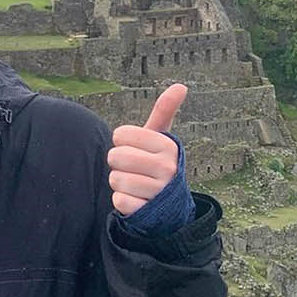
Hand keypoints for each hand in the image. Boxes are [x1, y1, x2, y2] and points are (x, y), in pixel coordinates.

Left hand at [107, 84, 186, 214]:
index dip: (122, 142)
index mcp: (167, 146)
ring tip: (136, 184)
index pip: (121, 134)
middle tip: (133, 168)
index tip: (136, 149)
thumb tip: (181, 85)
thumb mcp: (161, 138)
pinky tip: (136, 200)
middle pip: (115, 156)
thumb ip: (164, 111)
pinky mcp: (147, 211)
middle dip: (118, 163)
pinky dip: (122, 200)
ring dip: (119, 182)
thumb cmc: (157, 163)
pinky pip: (118, 200)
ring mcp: (158, 191)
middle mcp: (167, 167)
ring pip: (115, 179)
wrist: (168, 205)